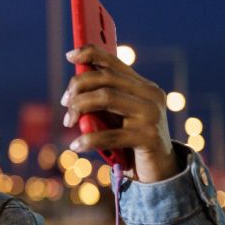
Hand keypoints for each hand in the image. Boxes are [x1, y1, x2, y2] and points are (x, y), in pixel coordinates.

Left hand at [61, 45, 179, 182]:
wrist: (160, 171)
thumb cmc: (131, 142)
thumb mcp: (118, 117)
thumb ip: (102, 102)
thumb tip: (72, 91)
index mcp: (143, 86)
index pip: (114, 62)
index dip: (90, 53)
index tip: (69, 56)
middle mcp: (150, 95)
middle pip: (105, 78)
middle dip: (78, 87)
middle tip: (64, 103)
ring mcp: (151, 115)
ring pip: (106, 98)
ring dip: (79, 107)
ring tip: (67, 121)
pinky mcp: (149, 138)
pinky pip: (109, 134)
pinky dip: (87, 139)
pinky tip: (75, 146)